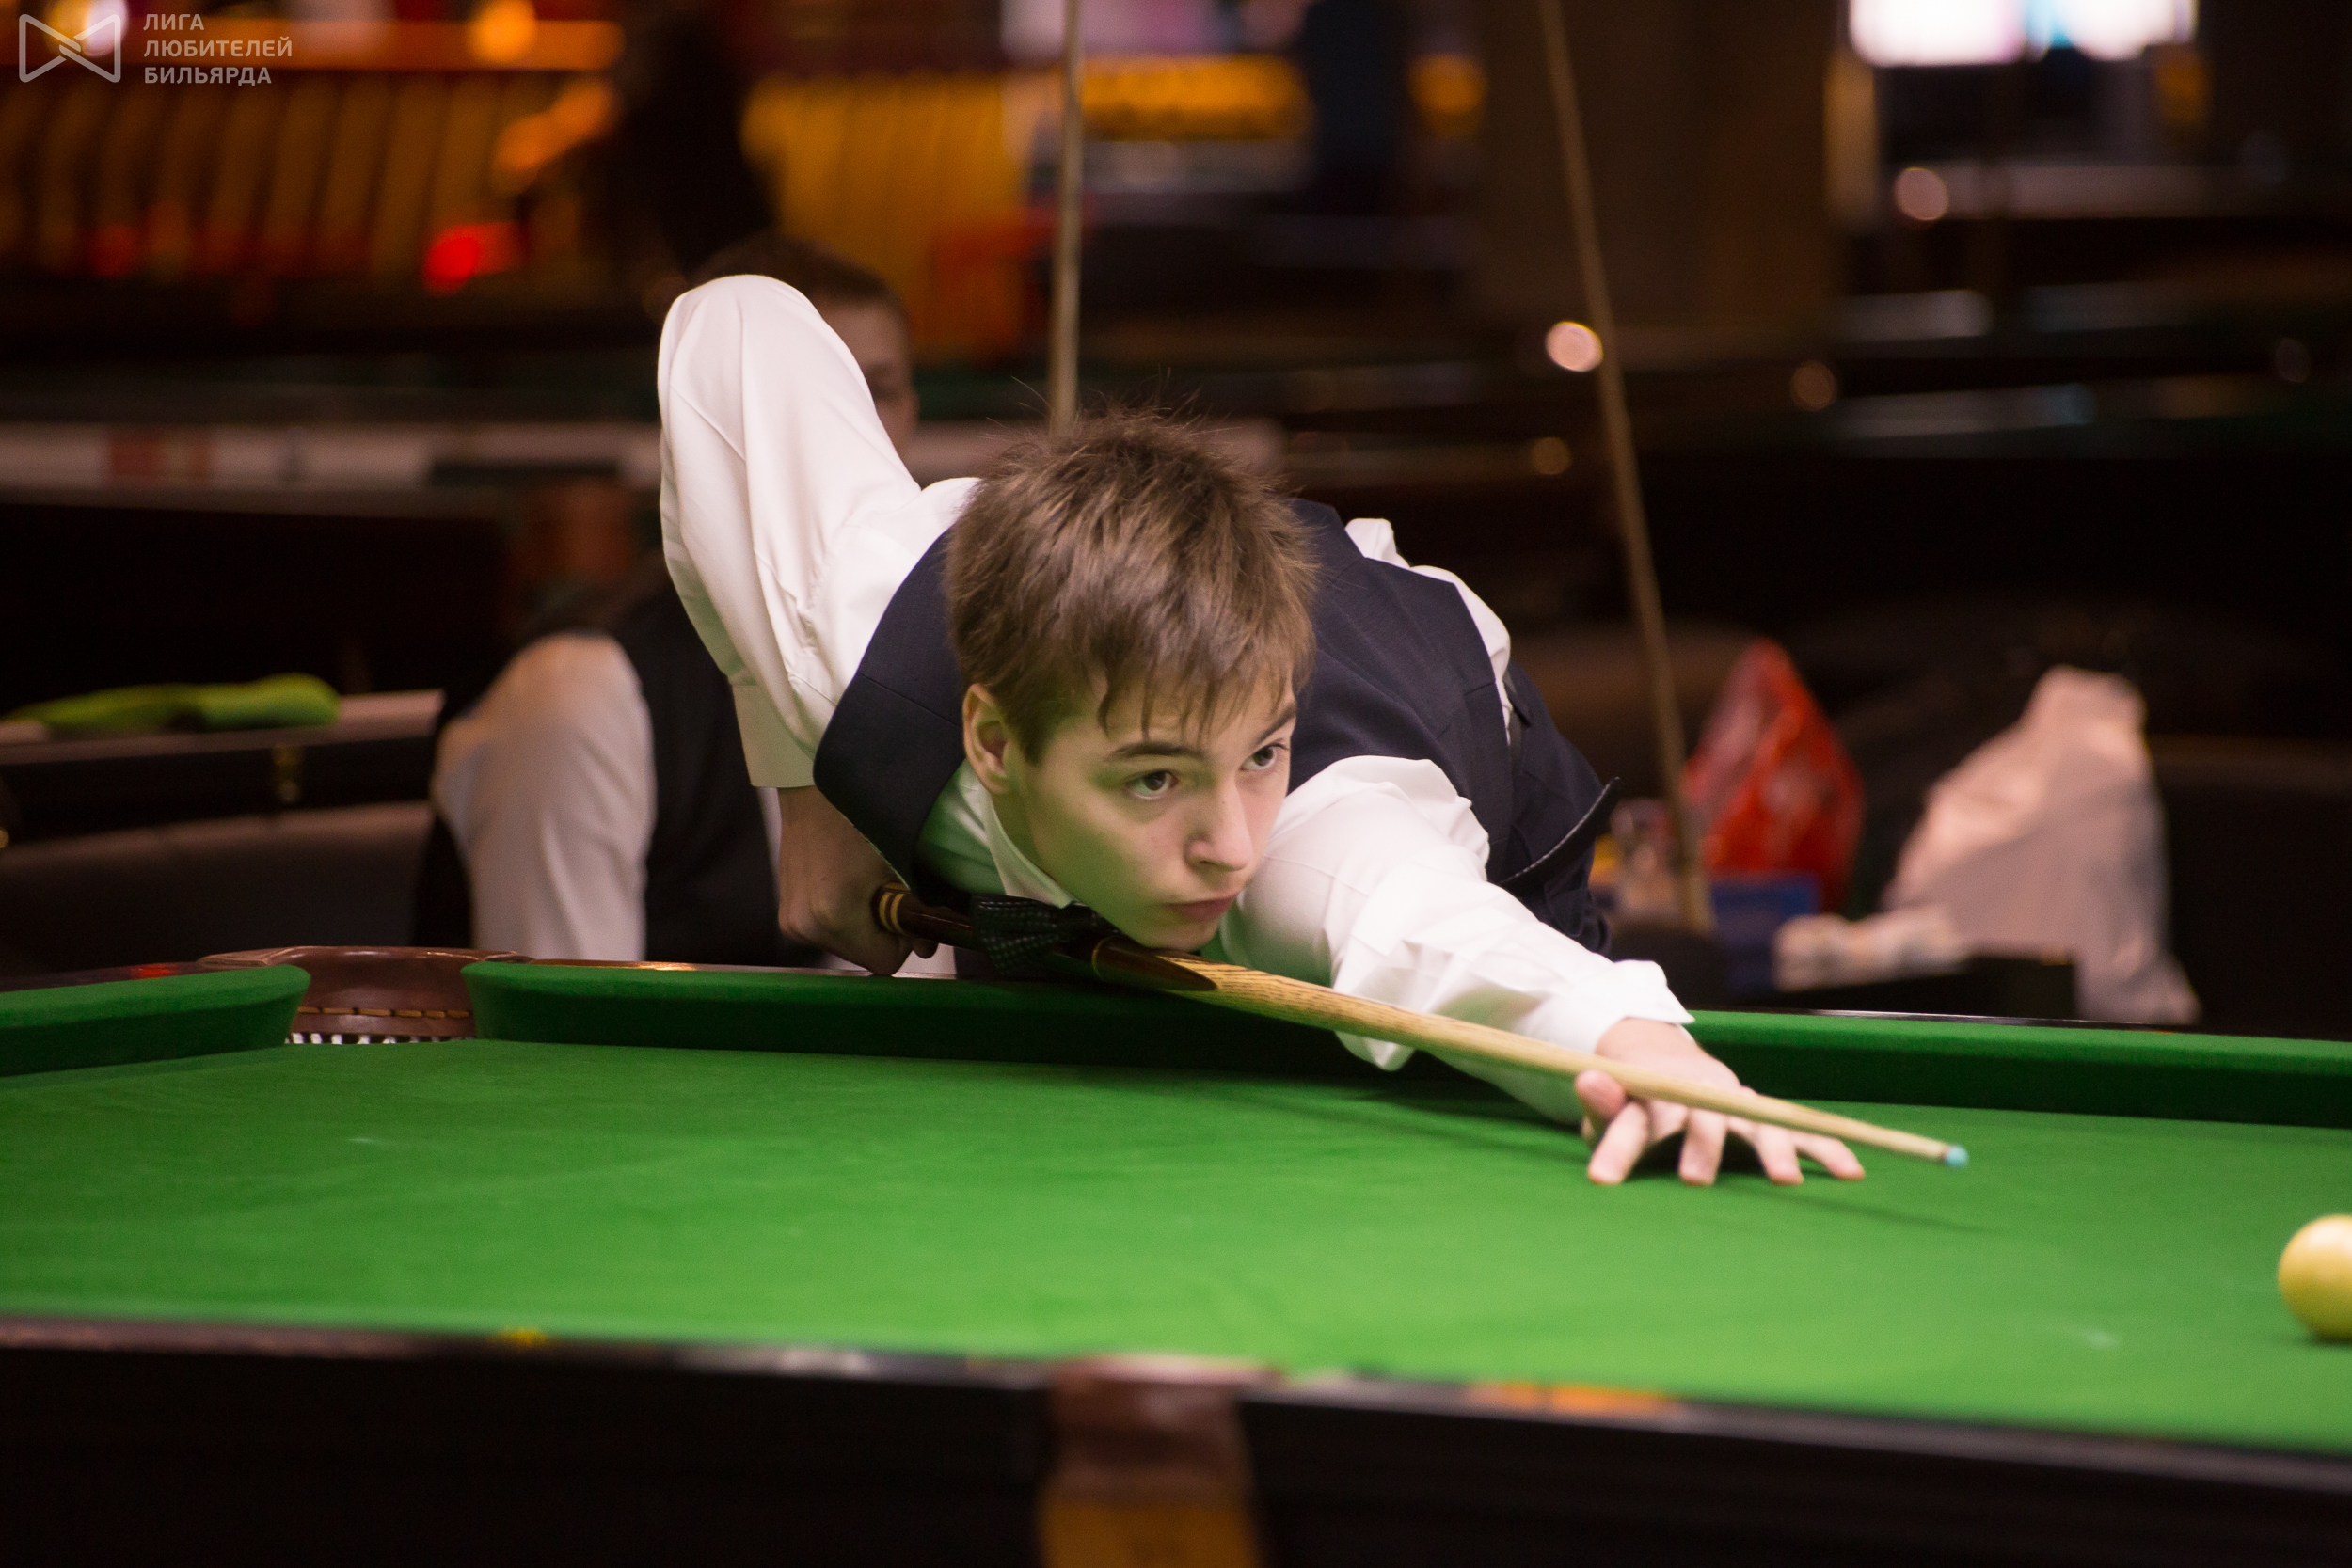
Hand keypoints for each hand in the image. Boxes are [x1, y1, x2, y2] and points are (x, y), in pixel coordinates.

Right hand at [775, 786, 936, 974]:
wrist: (812, 790)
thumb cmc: (859, 816)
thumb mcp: (900, 861)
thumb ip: (919, 908)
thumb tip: (929, 941)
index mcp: (834, 915)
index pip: (885, 963)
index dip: (904, 941)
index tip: (906, 912)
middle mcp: (806, 925)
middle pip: (864, 956)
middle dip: (883, 932)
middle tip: (889, 894)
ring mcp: (792, 921)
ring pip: (847, 945)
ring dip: (863, 925)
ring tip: (866, 885)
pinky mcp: (786, 914)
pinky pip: (828, 931)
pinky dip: (844, 917)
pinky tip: (848, 885)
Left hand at [1575, 1019, 1864, 1186]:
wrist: (1669, 1066)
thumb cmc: (1635, 1104)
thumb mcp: (1611, 1108)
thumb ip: (1602, 1103)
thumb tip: (1586, 1077)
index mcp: (1655, 1096)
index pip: (1632, 1121)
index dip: (1617, 1150)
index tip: (1600, 1181)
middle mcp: (1700, 1096)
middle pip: (1701, 1118)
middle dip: (1701, 1148)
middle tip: (1694, 1182)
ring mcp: (1736, 1104)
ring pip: (1757, 1123)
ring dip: (1772, 1149)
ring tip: (1784, 1181)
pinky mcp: (1762, 1116)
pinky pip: (1800, 1131)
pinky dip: (1824, 1149)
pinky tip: (1850, 1172)